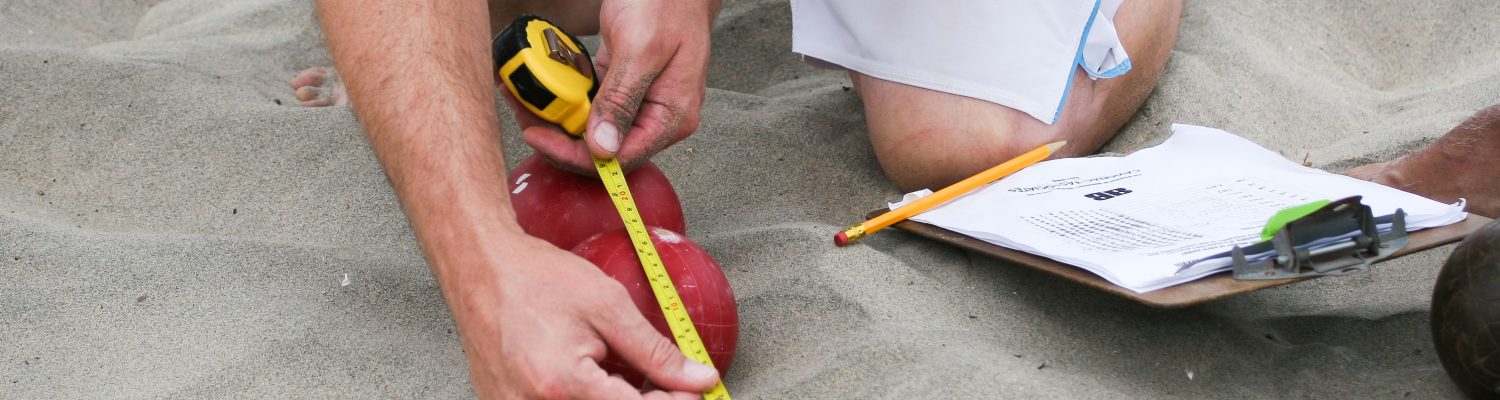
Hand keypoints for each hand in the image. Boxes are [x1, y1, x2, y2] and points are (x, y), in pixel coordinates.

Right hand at [455, 234, 719, 398]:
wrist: (481, 269)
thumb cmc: (537, 279)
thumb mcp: (608, 305)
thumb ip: (655, 350)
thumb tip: (699, 378)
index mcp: (563, 382)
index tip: (694, 390)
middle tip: (662, 383)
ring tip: (616, 372)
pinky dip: (584, 398)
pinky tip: (590, 378)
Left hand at [517, 0, 716, 172]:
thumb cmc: (668, 5)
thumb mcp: (641, 50)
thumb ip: (621, 100)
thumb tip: (603, 147)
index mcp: (671, 117)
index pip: (620, 156)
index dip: (576, 155)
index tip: (541, 137)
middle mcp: (656, 115)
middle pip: (603, 146)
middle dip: (561, 138)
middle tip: (527, 119)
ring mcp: (639, 100)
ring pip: (592, 126)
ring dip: (560, 118)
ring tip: (527, 102)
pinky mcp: (623, 83)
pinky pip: (591, 101)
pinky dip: (567, 97)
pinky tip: (545, 87)